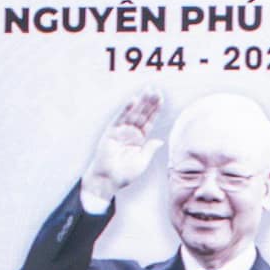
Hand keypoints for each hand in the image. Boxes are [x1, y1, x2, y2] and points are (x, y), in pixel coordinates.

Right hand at [80, 91, 163, 206]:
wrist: (108, 180)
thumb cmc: (124, 174)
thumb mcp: (142, 161)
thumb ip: (150, 149)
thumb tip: (160, 140)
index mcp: (139, 140)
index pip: (148, 121)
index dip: (154, 110)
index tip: (160, 99)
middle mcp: (130, 133)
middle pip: (142, 114)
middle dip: (149, 103)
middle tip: (156, 90)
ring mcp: (120, 131)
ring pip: (132, 114)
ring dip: (140, 102)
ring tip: (148, 91)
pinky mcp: (111, 132)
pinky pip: (120, 118)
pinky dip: (126, 109)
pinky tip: (133, 100)